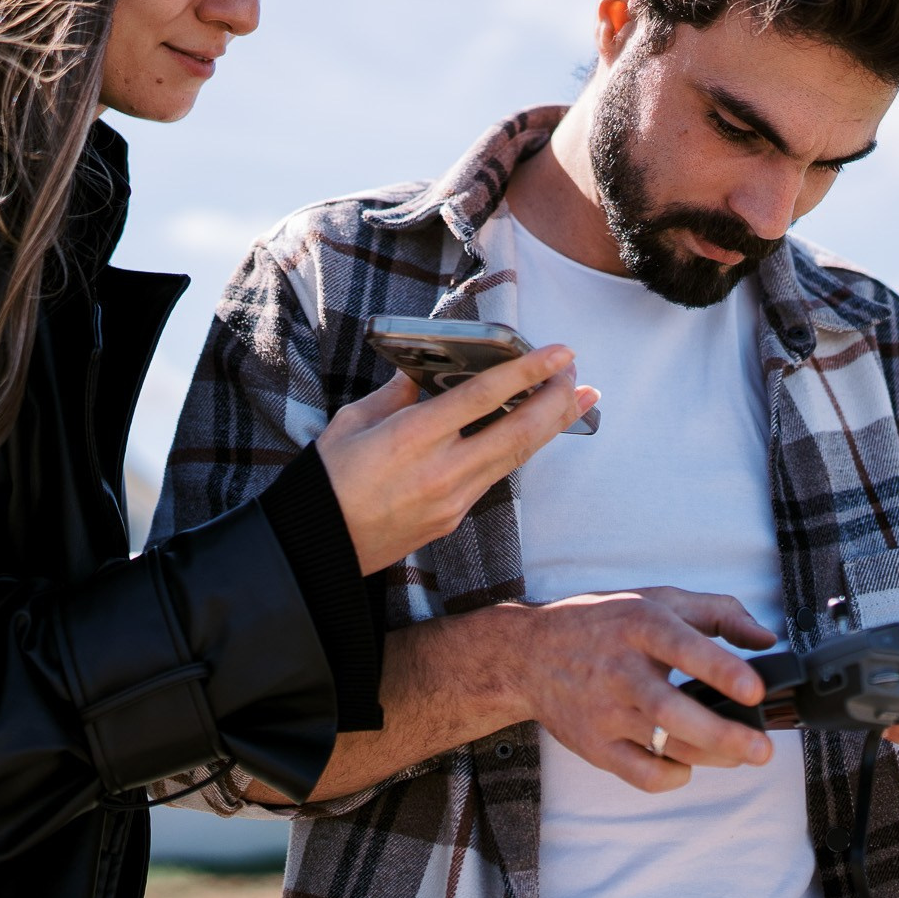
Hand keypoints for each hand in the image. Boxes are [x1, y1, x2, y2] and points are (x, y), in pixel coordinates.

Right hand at [317, 348, 597, 573]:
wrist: (320, 545)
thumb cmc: (329, 478)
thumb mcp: (353, 422)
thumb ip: (395, 394)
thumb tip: (421, 373)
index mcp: (412, 437)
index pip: (483, 397)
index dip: (527, 371)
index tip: (559, 352)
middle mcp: (441, 470)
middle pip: (518, 432)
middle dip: (555, 400)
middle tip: (575, 373)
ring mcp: (453, 500)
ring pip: (516, 457)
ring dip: (551, 426)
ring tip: (578, 399)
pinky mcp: (454, 518)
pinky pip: (495, 476)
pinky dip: (520, 449)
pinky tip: (533, 431)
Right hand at [514, 587, 777, 792]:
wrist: (526, 655)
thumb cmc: (603, 624)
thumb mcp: (657, 599)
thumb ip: (719, 613)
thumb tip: (767, 641)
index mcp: (639, 625)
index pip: (683, 647)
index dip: (721, 670)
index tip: (755, 690)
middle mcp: (619, 669)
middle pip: (673, 709)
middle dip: (722, 734)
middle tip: (762, 750)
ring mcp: (603, 711)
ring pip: (663, 744)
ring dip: (710, 757)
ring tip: (741, 756)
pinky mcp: (593, 745)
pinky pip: (640, 773)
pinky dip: (671, 777)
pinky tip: (686, 763)